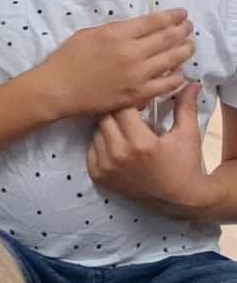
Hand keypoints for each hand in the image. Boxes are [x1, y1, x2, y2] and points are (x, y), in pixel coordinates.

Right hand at [45, 10, 193, 117]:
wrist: (57, 90)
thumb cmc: (67, 59)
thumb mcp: (87, 34)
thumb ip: (115, 30)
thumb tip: (138, 29)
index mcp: (117, 34)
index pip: (154, 22)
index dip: (172, 16)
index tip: (182, 13)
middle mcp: (132, 52)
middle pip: (168, 38)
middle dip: (183, 30)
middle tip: (189, 27)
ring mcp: (138, 75)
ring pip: (173, 59)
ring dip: (185, 50)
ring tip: (189, 45)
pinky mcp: (138, 94)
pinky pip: (167, 84)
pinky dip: (176, 75)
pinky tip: (178, 71)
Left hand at [88, 83, 209, 215]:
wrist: (178, 199)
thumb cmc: (184, 164)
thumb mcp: (187, 135)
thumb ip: (185, 107)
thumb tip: (190, 83)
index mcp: (140, 143)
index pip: (122, 107)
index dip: (129, 100)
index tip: (139, 102)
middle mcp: (118, 155)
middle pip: (105, 117)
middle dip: (117, 111)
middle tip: (130, 113)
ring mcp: (105, 167)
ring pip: (96, 131)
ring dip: (108, 126)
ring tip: (125, 129)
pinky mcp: (97, 175)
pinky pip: (91, 147)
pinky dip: (101, 142)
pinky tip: (117, 144)